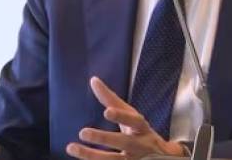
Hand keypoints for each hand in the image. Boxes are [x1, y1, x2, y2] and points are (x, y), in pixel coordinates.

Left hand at [66, 76, 186, 159]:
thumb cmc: (138, 131)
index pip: (134, 120)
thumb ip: (110, 99)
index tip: (106, 111)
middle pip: (124, 142)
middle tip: (82, 132)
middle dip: (104, 138)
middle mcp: (140, 145)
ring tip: (71, 148)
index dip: (121, 116)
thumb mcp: (129, 115)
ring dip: (92, 156)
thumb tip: (93, 80)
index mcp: (141, 128)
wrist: (160, 158)